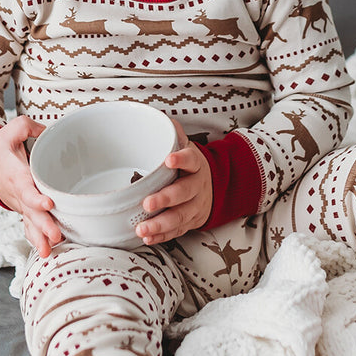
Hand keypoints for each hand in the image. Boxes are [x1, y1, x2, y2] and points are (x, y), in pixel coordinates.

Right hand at [0, 116, 62, 257]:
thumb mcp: (10, 129)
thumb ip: (27, 126)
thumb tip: (46, 129)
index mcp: (16, 175)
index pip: (26, 189)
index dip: (36, 198)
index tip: (49, 204)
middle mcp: (17, 194)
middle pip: (30, 212)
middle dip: (43, 226)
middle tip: (55, 237)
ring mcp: (19, 205)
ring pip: (29, 224)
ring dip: (39, 238)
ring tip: (49, 252)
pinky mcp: (23, 210)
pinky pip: (28, 226)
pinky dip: (35, 239)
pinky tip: (47, 251)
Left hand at [136, 122, 212, 245]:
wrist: (214, 189)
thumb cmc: (190, 167)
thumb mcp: (187, 148)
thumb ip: (174, 135)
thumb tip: (162, 117)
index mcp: (196, 165)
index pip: (191, 160)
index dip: (182, 159)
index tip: (169, 159)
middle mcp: (198, 187)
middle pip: (184, 193)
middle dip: (166, 199)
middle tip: (147, 203)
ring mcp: (195, 207)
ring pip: (180, 217)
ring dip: (160, 224)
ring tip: (141, 228)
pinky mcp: (190, 223)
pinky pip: (176, 231)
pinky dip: (161, 236)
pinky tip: (147, 237)